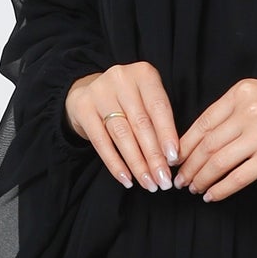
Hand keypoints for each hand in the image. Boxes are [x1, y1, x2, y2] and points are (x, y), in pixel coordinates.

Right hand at [65, 60, 180, 190]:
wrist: (90, 91)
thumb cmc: (129, 100)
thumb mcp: (147, 100)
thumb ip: (159, 122)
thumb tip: (171, 158)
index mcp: (143, 74)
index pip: (158, 107)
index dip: (167, 134)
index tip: (174, 159)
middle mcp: (121, 79)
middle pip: (141, 124)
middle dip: (154, 156)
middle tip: (163, 180)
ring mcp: (99, 92)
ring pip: (122, 134)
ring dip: (137, 164)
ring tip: (148, 183)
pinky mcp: (82, 108)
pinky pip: (101, 142)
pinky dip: (115, 164)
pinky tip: (126, 179)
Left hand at [175, 80, 256, 200]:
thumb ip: (232, 111)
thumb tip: (201, 138)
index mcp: (241, 93)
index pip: (203, 122)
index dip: (184, 145)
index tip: (174, 159)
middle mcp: (248, 111)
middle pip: (207, 144)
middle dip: (188, 166)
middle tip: (179, 180)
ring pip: (218, 162)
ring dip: (201, 179)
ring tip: (193, 189)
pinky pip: (238, 177)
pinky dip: (221, 189)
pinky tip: (211, 196)